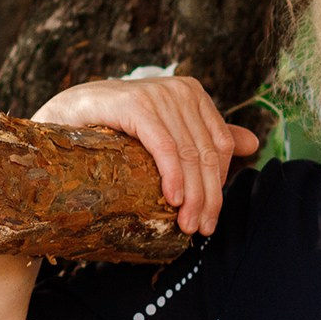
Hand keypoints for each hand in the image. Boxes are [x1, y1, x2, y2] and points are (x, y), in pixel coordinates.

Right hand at [32, 75, 261, 235]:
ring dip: (192, 194)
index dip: (218, 185)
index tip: (210, 218)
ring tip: (187, 225)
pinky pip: (164, 146)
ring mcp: (160, 94)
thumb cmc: (117, 127)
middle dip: (207, 196)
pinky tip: (172, 199)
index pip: (219, 146)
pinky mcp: (137, 104)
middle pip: (206, 153)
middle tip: (200, 229)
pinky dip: (172, 175)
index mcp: (194, 94)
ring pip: (188, 154)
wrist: (66, 114)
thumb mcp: (166, 131)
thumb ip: (206, 137)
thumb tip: (254, 143)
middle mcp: (181, 90)